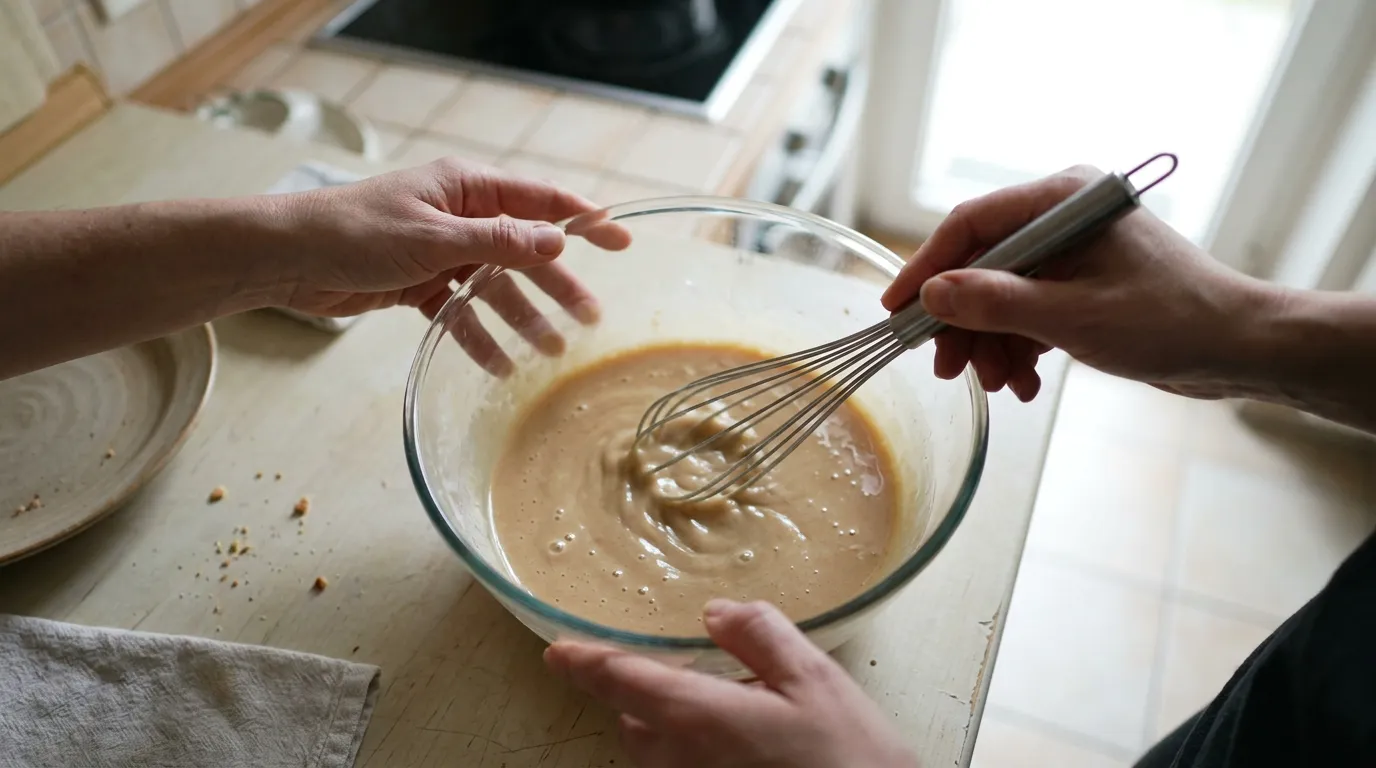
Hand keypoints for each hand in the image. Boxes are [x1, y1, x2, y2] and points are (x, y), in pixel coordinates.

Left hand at [270, 158, 630, 368]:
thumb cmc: (355, 232)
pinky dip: (480, 336)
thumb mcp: (435, 237)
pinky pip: (461, 311)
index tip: (623, 239)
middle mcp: (459, 216)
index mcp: (467, 188)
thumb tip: (556, 243)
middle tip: (590, 318)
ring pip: (495, 287)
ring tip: (552, 352)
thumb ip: (498, 243)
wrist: (287, 258)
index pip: (540, 201)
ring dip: (522, 318)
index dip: (584, 220)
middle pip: (524, 250)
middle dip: (557, 284)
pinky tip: (501, 367)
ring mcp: (440, 251)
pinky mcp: (418, 283)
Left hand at [544, 600, 918, 767]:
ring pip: (658, 753)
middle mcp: (683, 762)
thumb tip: (716, 612)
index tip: (557, 652)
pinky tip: (747, 746)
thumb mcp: (815, 678)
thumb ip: (759, 635)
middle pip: (637, 721)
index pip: (623, 682)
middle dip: (651, 695)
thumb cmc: (850, 757)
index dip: (586, 663)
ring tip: (730, 711)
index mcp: (700, 718)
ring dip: (674, 727)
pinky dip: (696, 752)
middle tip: (695, 674)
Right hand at [881, 165, 1276, 400]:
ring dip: (992, 343)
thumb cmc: (1171, 321)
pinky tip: (1022, 385)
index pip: (972, 225)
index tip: (896, 311)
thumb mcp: (1073, 317)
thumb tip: (932, 296)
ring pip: (1001, 294)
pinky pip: (1028, 312)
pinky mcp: (1082, 284)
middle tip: (947, 369)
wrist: (1240, 348)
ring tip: (998, 386)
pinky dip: (1019, 348)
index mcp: (1064, 199)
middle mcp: (1063, 217)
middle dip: (963, 321)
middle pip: (982, 264)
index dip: (926, 268)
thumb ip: (998, 304)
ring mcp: (1072, 252)